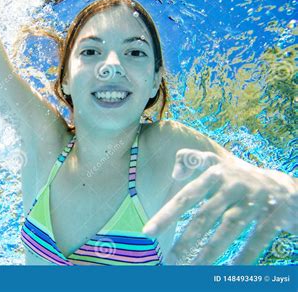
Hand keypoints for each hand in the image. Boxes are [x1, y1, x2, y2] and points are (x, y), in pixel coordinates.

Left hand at [142, 148, 296, 264]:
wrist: (284, 184)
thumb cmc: (238, 176)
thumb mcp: (216, 162)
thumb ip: (191, 160)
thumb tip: (175, 172)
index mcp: (216, 173)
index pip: (187, 195)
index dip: (167, 214)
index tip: (148, 233)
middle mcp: (234, 184)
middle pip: (206, 215)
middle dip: (186, 240)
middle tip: (169, 262)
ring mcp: (255, 199)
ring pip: (229, 229)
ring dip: (210, 252)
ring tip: (192, 270)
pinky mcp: (274, 215)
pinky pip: (257, 239)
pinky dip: (245, 257)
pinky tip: (230, 271)